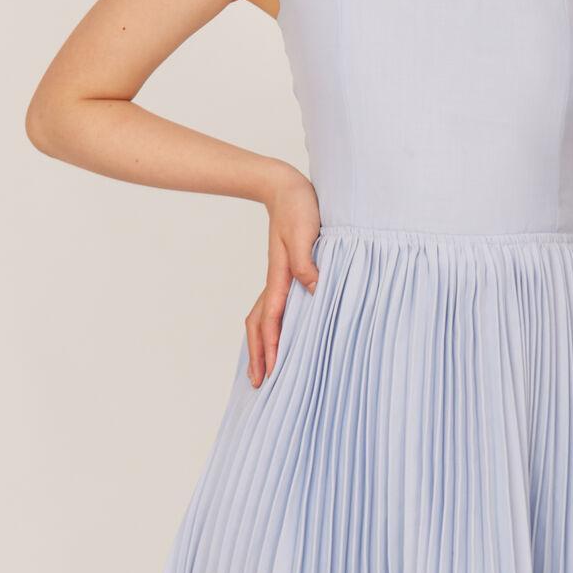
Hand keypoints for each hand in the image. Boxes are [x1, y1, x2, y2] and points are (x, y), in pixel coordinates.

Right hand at [245, 171, 321, 385]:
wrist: (285, 188)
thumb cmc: (298, 207)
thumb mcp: (306, 231)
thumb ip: (307, 261)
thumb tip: (314, 287)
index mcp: (281, 275)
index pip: (273, 318)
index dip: (272, 345)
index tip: (272, 370)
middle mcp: (275, 281)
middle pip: (259, 325)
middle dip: (258, 355)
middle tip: (258, 384)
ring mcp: (276, 279)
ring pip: (260, 319)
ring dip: (259, 346)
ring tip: (259, 370)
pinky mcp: (283, 275)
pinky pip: (270, 309)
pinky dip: (267, 329)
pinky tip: (272, 338)